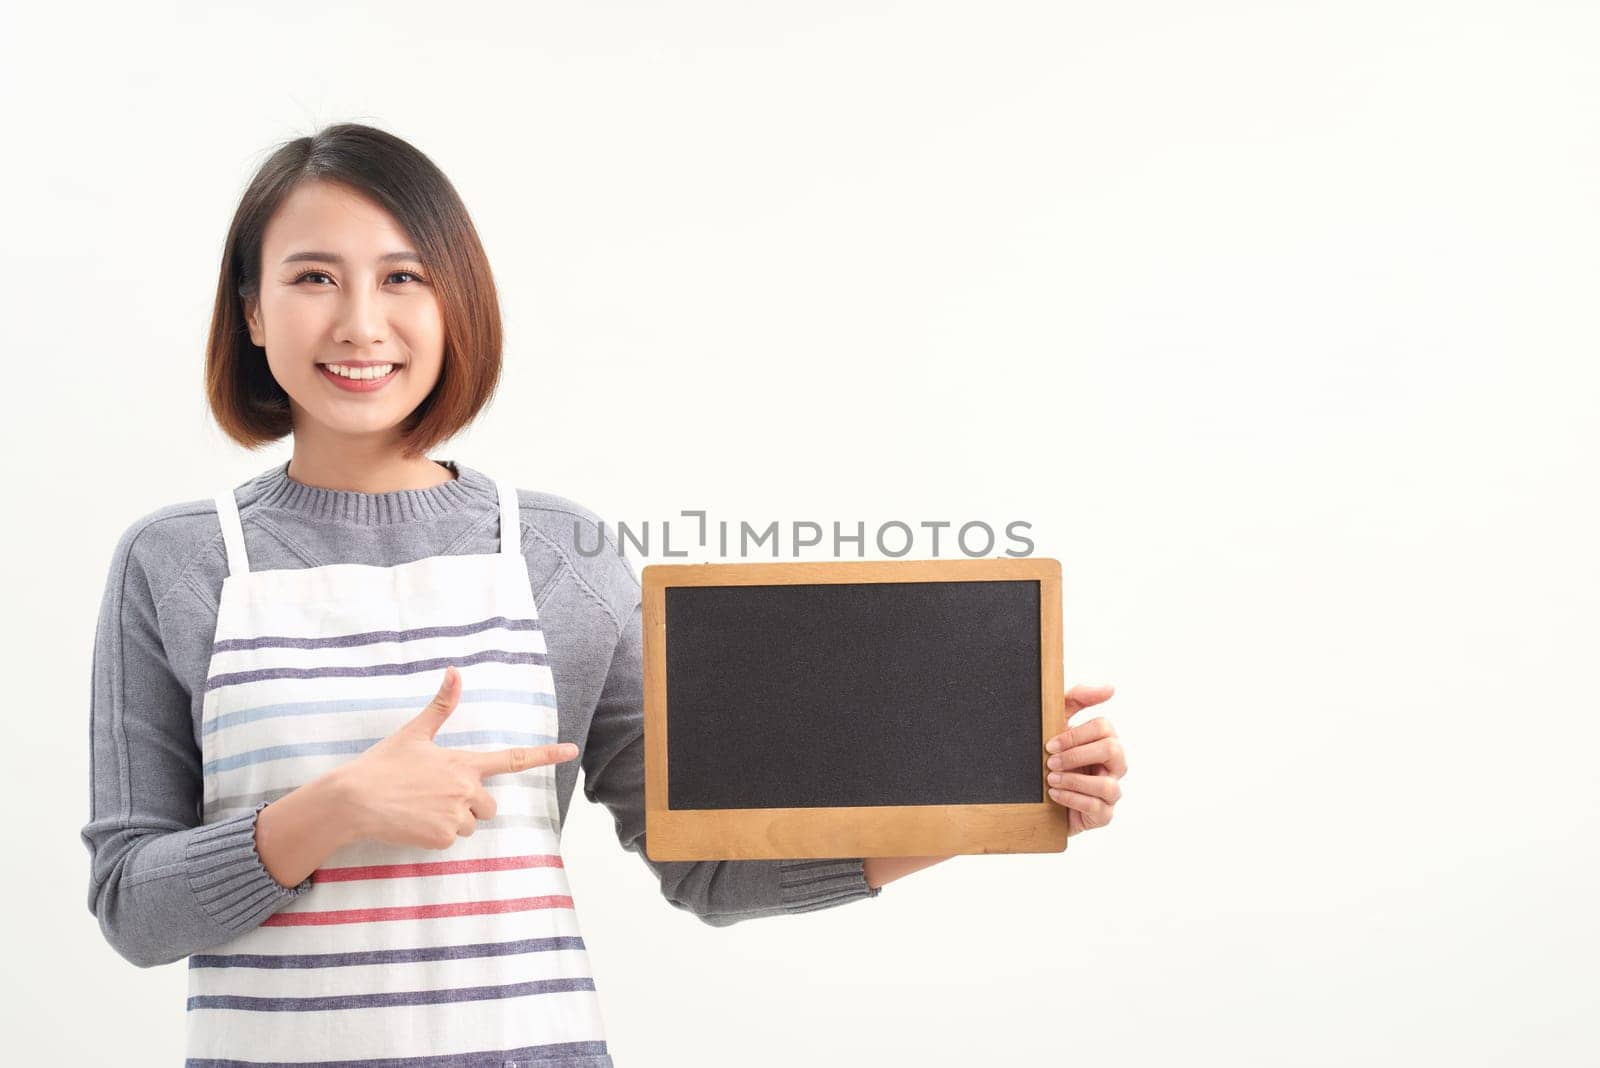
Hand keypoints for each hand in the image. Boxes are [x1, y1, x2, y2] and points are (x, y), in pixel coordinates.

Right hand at [332, 665, 579, 850]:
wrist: (354, 799)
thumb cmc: (383, 764)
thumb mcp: (414, 733)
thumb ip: (440, 706)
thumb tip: (455, 671)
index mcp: (464, 763)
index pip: (513, 759)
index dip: (545, 755)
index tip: (572, 751)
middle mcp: (466, 789)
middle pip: (490, 805)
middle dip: (472, 804)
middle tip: (438, 795)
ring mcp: (455, 816)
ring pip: (471, 824)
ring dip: (454, 820)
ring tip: (422, 807)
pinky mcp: (441, 838)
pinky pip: (451, 839)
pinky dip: (436, 834)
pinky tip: (414, 822)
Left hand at [1044, 683, 1125, 836]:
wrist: (1038, 795)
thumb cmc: (1053, 754)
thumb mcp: (1058, 721)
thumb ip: (1079, 698)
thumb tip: (1110, 687)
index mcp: (1106, 740)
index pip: (1104, 728)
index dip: (1076, 735)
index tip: (1049, 744)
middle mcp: (1115, 765)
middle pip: (1112, 750)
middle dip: (1077, 755)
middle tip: (1050, 762)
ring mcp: (1111, 791)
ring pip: (1108, 785)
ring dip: (1075, 781)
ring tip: (1051, 780)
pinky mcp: (1103, 815)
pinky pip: (1098, 808)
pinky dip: (1073, 800)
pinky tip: (1054, 795)